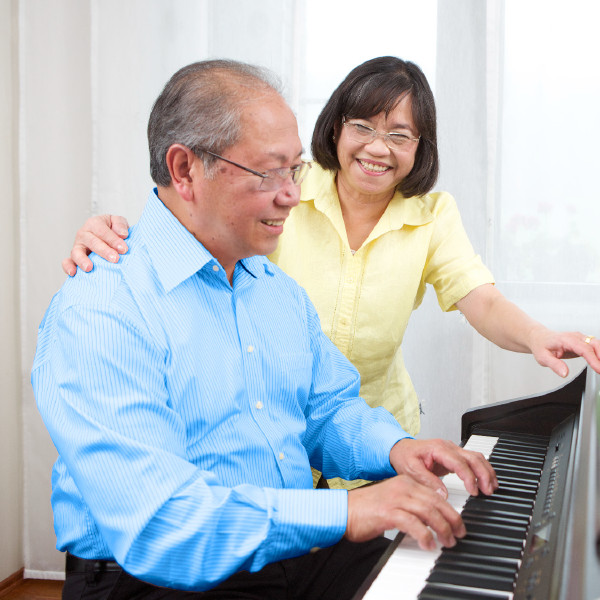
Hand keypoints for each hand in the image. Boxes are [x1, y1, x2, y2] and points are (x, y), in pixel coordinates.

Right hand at [62, 215, 129, 275]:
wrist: (107, 237)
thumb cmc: (113, 229)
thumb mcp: (118, 222)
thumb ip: (120, 224)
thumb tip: (122, 234)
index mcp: (94, 224)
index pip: (102, 231)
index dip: (113, 240)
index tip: (124, 249)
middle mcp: (84, 234)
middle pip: (92, 242)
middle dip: (103, 251)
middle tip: (115, 259)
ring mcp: (78, 246)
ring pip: (77, 252)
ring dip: (82, 260)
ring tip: (89, 268)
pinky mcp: (74, 258)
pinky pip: (67, 262)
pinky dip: (68, 266)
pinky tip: (73, 273)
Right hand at [345, 475, 465, 549]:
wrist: (344, 510)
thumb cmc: (366, 509)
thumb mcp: (393, 501)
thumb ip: (411, 505)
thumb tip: (431, 521)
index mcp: (405, 482)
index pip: (435, 494)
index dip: (450, 510)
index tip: (457, 524)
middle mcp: (402, 487)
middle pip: (436, 502)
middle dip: (452, 520)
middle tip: (458, 534)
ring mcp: (395, 499)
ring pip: (428, 511)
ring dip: (442, 529)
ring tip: (447, 541)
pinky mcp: (388, 512)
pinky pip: (413, 523)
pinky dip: (424, 535)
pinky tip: (428, 544)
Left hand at [389, 438, 497, 498]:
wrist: (399, 449)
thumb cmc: (404, 457)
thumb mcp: (411, 470)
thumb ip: (427, 481)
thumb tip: (443, 494)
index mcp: (437, 448)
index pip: (459, 462)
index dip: (469, 477)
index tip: (474, 492)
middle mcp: (448, 447)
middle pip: (473, 457)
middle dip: (484, 474)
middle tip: (488, 491)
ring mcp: (452, 450)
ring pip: (476, 457)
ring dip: (486, 471)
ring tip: (491, 488)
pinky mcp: (454, 456)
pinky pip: (473, 460)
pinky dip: (482, 469)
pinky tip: (486, 480)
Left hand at [529, 327, 599, 376]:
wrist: (540, 338)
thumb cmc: (541, 346)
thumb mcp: (542, 357)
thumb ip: (554, 365)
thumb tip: (565, 373)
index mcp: (566, 340)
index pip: (584, 349)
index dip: (593, 359)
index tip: (599, 370)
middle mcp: (576, 337)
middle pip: (594, 344)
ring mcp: (581, 339)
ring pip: (597, 344)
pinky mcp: (583, 342)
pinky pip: (595, 347)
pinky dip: (599, 355)